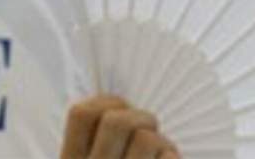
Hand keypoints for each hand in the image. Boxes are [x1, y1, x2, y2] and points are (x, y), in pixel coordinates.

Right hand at [60, 95, 179, 158]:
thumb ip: (95, 145)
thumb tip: (124, 107)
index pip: (82, 114)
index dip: (105, 101)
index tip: (120, 108)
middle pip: (117, 122)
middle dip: (141, 117)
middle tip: (150, 127)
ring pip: (147, 139)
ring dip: (162, 141)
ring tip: (162, 151)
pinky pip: (168, 158)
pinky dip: (173, 157)